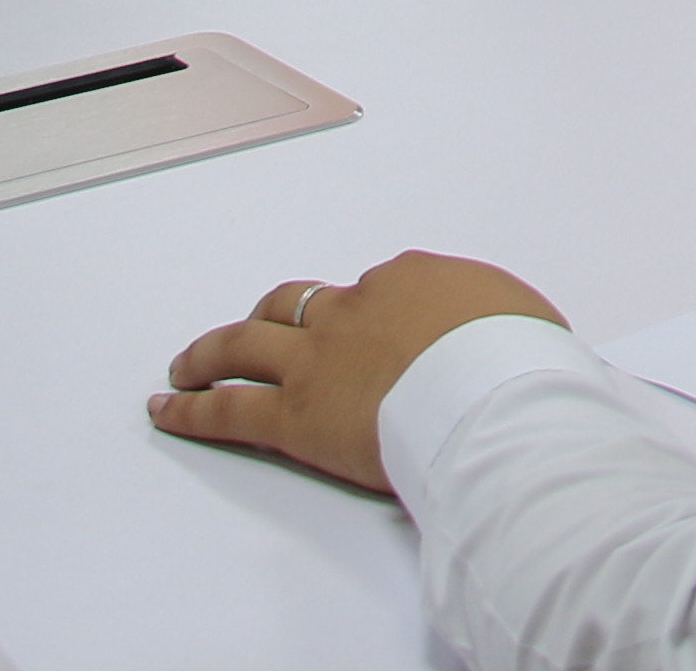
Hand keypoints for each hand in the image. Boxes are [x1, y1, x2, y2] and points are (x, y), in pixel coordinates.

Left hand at [154, 253, 566, 496]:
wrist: (492, 394)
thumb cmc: (520, 365)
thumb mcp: (527, 325)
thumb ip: (497, 328)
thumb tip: (502, 343)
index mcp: (412, 281)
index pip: (376, 294)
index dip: (368, 318)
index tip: (373, 340)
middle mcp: (354, 308)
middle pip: (297, 304)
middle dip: (272, 316)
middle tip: (255, 328)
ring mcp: (318, 357)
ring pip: (246, 342)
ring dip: (211, 351)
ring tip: (187, 364)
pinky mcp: (294, 414)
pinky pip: (229, 408)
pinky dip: (193, 408)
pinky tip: (168, 409)